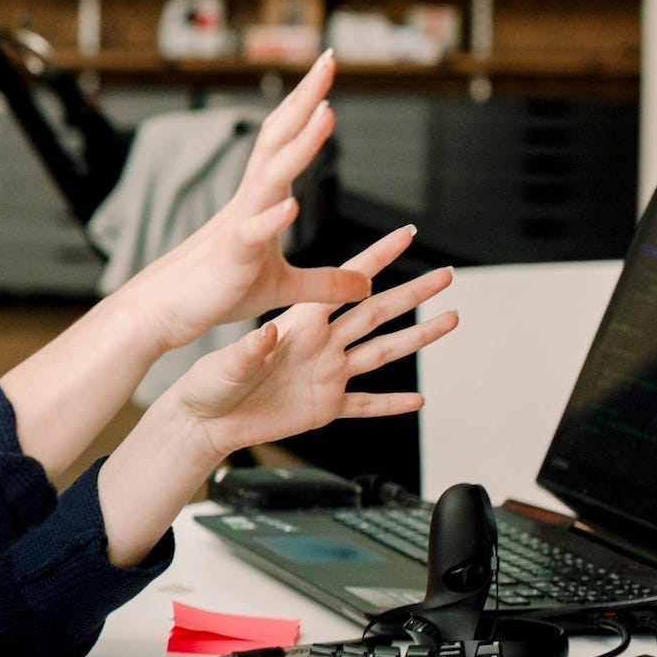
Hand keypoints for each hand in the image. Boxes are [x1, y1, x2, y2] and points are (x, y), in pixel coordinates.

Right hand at [120, 51, 371, 349]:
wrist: (166, 311)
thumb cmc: (218, 291)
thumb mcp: (283, 288)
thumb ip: (325, 283)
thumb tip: (366, 282)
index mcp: (261, 200)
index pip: (287, 140)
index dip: (308, 104)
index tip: (328, 67)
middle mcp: (250, 201)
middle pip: (278, 138)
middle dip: (305, 98)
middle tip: (329, 59)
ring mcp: (239, 225)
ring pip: (271, 176)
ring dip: (300, 145)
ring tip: (327, 112)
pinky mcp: (232, 257)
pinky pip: (253, 233)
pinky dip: (272, 218)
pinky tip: (291, 206)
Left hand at [158, 225, 457, 463]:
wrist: (206, 422)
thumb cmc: (209, 385)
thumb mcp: (227, 364)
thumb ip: (251, 350)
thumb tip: (268, 333)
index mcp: (298, 324)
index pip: (345, 284)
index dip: (375, 258)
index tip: (403, 234)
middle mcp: (320, 345)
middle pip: (377, 312)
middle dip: (413, 293)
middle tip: (445, 275)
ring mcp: (327, 375)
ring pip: (383, 353)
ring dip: (417, 338)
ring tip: (450, 320)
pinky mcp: (325, 407)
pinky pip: (366, 405)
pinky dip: (392, 403)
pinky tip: (418, 399)